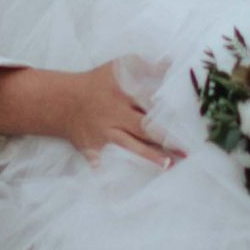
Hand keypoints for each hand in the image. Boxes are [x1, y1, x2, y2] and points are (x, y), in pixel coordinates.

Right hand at [0, 65, 177, 167]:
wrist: (62, 101)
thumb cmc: (96, 83)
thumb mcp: (118, 67)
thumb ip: (144, 66)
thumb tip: (171, 63)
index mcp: (122, 92)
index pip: (150, 100)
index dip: (168, 111)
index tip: (188, 119)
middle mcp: (114, 113)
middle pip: (144, 127)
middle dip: (166, 139)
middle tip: (186, 149)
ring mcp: (103, 133)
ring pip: (130, 146)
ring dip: (150, 156)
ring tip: (169, 165)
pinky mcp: (92, 148)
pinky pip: (101, 162)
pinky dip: (108, 174)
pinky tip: (120, 186)